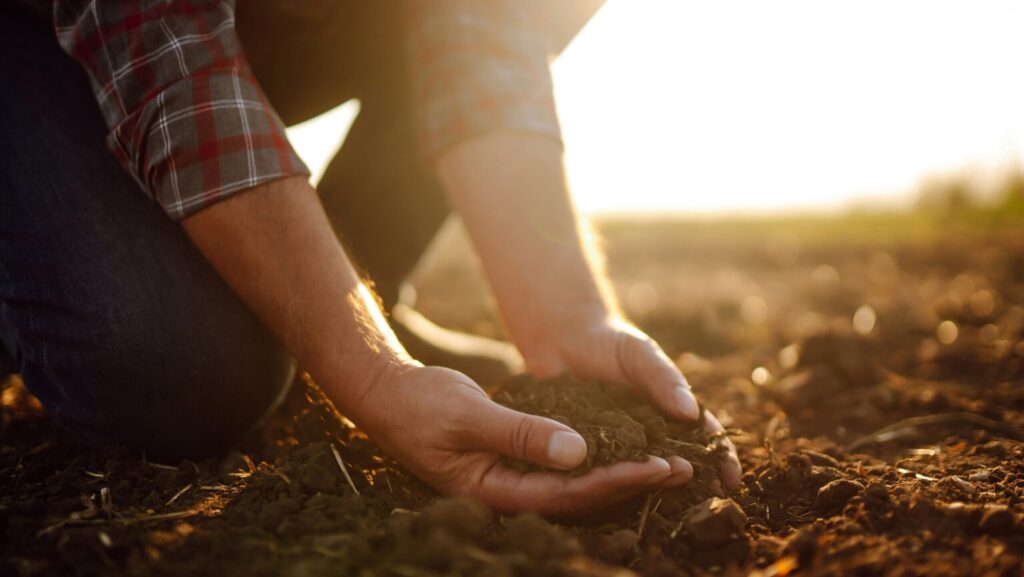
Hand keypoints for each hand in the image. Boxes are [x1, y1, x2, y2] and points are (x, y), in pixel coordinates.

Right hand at [347, 363, 690, 513]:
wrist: (387, 395)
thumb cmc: (420, 405)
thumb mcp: (470, 416)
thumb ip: (522, 434)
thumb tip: (578, 453)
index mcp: (494, 491)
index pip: (568, 494)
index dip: (617, 481)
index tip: (659, 465)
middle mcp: (507, 492)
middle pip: (580, 497)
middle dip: (630, 482)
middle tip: (682, 469)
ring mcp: (510, 479)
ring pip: (574, 484)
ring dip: (619, 472)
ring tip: (666, 462)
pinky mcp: (512, 461)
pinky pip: (561, 466)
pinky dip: (594, 457)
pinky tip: (622, 447)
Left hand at [520, 312, 742, 490]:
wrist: (563, 340)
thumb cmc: (610, 342)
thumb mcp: (640, 354)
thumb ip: (663, 378)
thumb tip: (690, 412)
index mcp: (671, 412)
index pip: (704, 438)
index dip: (720, 459)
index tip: (730, 479)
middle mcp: (649, 435)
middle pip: (677, 464)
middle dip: (693, 485)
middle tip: (702, 505)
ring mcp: (619, 447)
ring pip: (640, 476)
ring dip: (651, 491)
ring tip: (661, 507)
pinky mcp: (587, 452)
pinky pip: (601, 473)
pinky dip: (609, 488)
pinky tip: (611, 501)